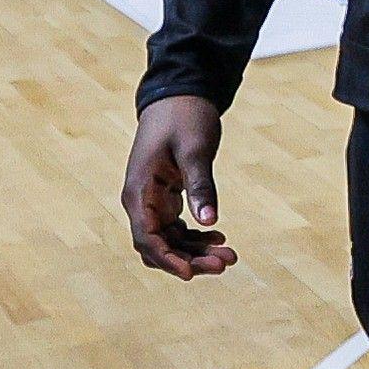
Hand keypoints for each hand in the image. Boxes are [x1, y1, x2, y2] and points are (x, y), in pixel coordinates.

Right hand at [122, 94, 235, 278]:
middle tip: (226, 262)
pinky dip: (195, 236)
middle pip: (158, 245)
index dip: (168, 259)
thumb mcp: (195, 150)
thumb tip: (210, 221)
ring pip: (169, 239)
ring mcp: (152, 200)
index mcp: (138, 191)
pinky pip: (176, 227)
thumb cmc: (185, 118)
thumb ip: (201, 185)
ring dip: (195, 251)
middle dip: (189, 259)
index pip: (146, 237)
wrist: (180, 95)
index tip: (193, 273)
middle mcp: (140, 200)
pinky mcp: (165, 197)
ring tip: (230, 256)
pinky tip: (219, 238)